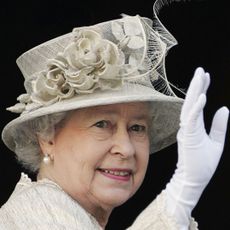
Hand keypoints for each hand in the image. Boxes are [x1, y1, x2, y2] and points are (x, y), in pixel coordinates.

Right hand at [165, 67, 228, 227]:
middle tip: (200, 70)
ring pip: (189, 107)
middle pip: (192, 101)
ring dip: (195, 91)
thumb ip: (219, 126)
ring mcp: (187, 131)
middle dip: (197, 85)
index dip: (201, 89)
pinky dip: (196, 108)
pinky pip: (192, 119)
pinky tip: (202, 96)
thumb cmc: (203, 164)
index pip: (197, 104)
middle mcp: (189, 126)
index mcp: (195, 126)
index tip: (205, 76)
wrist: (193, 181)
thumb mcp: (217, 142)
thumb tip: (225, 108)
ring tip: (199, 76)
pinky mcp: (188, 137)